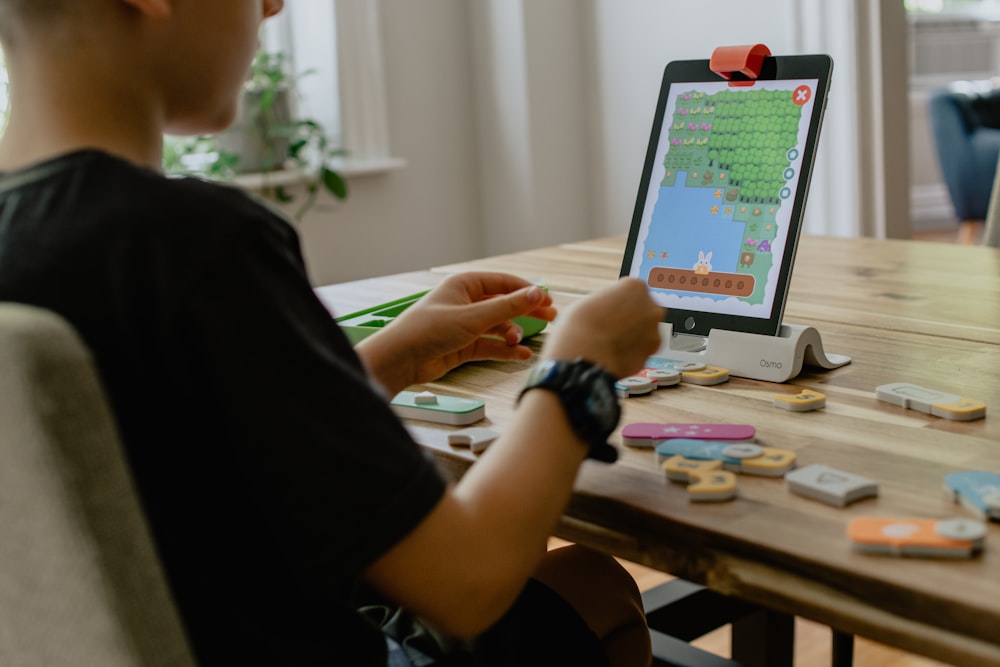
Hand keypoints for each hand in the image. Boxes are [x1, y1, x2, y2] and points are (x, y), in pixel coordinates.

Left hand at [355, 272, 555, 393]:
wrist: (401, 359)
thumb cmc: (427, 330)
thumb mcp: (473, 317)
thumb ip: (507, 308)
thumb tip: (536, 294)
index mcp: (464, 285)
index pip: (503, 282)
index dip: (527, 291)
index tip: (548, 300)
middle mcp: (466, 302)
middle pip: (504, 304)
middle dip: (526, 311)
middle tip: (550, 318)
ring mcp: (465, 325)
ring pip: (498, 326)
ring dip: (511, 333)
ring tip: (518, 341)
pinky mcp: (463, 345)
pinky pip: (490, 345)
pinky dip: (504, 350)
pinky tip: (519, 355)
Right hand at [540, 278, 662, 378]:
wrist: (585, 357)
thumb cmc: (581, 328)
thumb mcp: (588, 303)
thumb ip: (606, 304)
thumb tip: (606, 311)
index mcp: (635, 287)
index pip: (632, 291)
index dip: (618, 302)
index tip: (610, 309)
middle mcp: (650, 307)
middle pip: (643, 310)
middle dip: (630, 318)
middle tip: (610, 327)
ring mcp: (654, 332)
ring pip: (645, 332)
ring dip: (632, 336)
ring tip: (609, 343)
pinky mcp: (651, 353)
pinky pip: (642, 350)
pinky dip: (632, 353)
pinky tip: (614, 354)